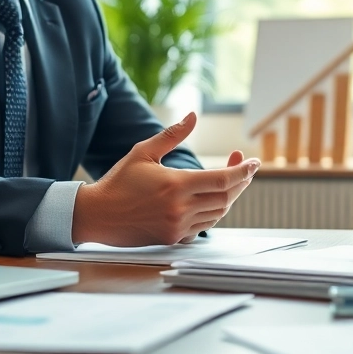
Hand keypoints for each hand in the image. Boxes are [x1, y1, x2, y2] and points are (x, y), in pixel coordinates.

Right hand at [73, 112, 258, 245]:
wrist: (96, 215)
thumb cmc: (118, 182)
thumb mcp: (143, 152)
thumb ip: (172, 134)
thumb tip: (193, 116)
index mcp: (176, 185)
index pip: (223, 179)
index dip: (243, 171)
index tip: (255, 162)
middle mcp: (180, 208)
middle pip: (226, 197)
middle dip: (241, 181)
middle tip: (245, 167)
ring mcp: (178, 226)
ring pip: (218, 213)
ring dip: (229, 197)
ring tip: (229, 180)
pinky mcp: (173, 237)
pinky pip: (204, 226)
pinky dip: (213, 212)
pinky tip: (211, 199)